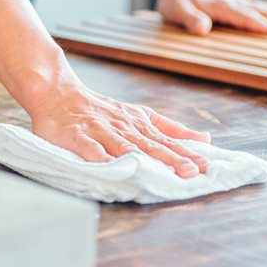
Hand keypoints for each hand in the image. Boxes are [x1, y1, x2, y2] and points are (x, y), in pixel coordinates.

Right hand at [30, 80, 210, 177]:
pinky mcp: (77, 136)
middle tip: (191, 171)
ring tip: (159, 174)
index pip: (166, 140)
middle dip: (171, 159)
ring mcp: (99, 131)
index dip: (186, 153)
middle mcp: (122, 127)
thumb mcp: (139, 114)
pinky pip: (89, 148)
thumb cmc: (99, 109)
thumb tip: (203, 139)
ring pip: (124, 147)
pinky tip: (110, 168)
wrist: (59, 93)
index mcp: (138, 123)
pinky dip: (100, 158)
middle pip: (150, 145)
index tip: (207, 166)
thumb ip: (168, 128)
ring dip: (142, 160)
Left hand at [156, 0, 266, 35]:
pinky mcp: (240, 5)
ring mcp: (238, 3)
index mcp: (221, 7)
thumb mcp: (176, 11)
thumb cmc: (175, 1)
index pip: (245, 18)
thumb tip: (202, 28)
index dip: (262, 26)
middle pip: (265, 12)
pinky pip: (263, 10)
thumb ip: (189, 20)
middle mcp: (234, 3)